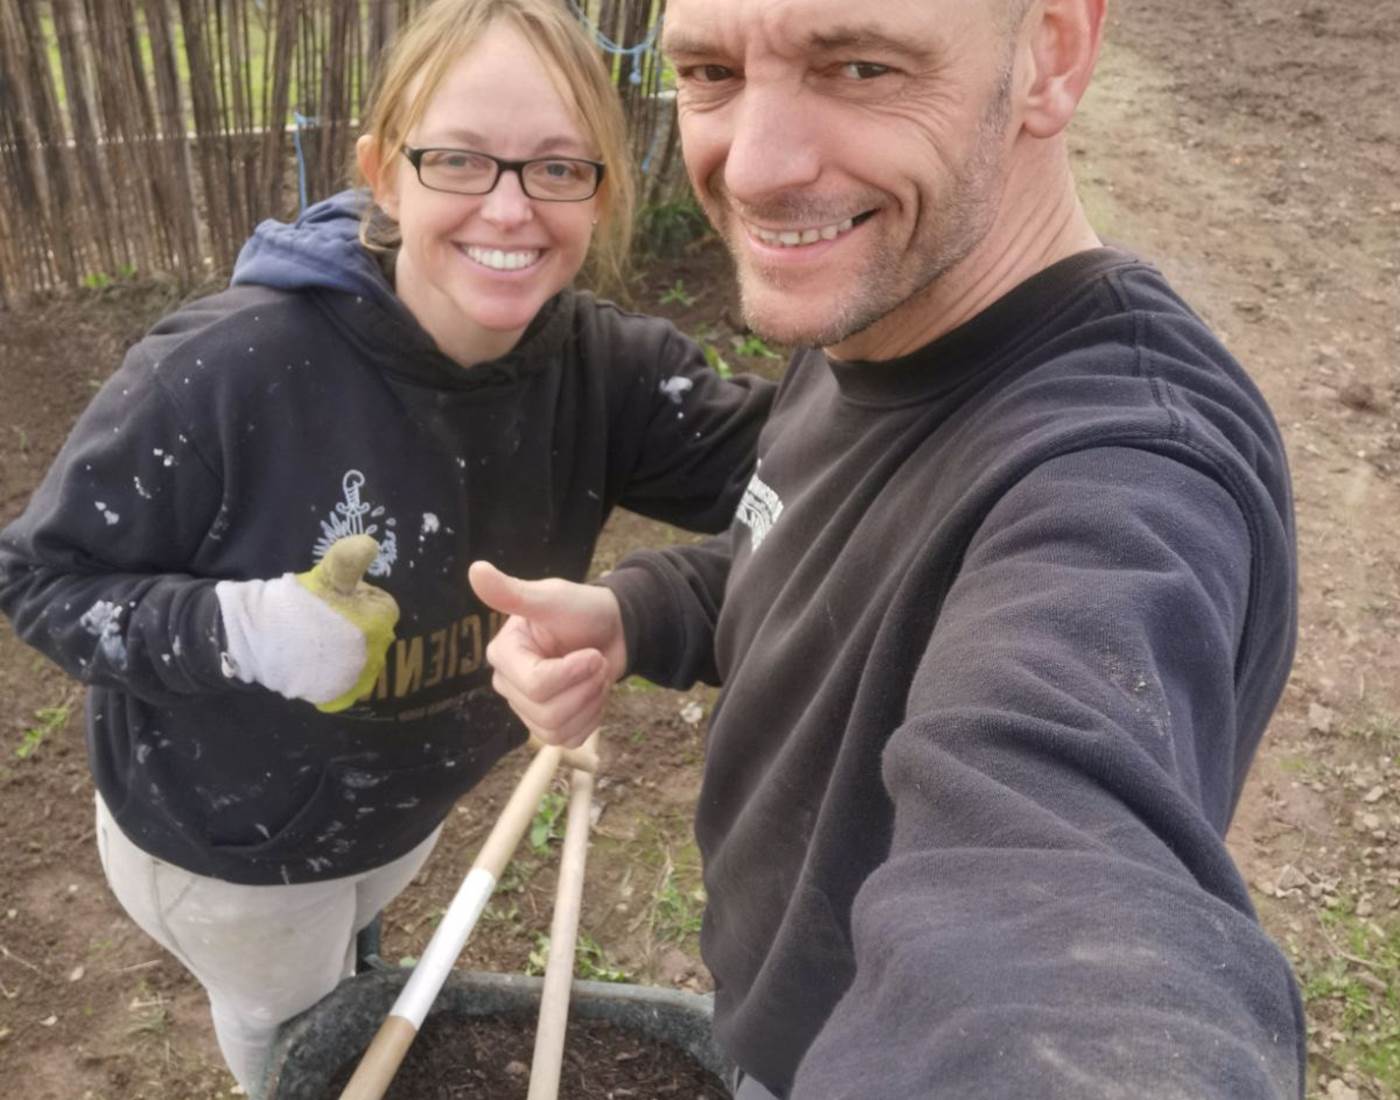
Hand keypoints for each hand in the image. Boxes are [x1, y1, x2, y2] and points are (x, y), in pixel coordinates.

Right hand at [215, 535, 398, 711]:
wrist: (256, 640)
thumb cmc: (294, 605)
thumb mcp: (324, 576)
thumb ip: (349, 561)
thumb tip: (371, 543)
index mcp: (376, 624)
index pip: (383, 606)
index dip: (358, 599)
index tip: (335, 600)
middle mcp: (372, 655)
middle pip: (376, 632)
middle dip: (357, 624)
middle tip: (324, 620)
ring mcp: (356, 679)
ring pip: (365, 656)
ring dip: (350, 649)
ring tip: (319, 640)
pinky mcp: (339, 696)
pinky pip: (350, 682)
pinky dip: (339, 672)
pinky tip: (320, 662)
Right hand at [468, 561, 625, 748]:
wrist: (612, 629)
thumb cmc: (582, 609)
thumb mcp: (551, 598)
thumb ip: (514, 592)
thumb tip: (475, 569)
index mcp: (504, 654)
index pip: (535, 685)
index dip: (571, 673)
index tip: (593, 653)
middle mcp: (509, 683)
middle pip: (547, 712)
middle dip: (585, 687)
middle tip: (597, 661)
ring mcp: (526, 708)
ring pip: (557, 730)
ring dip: (591, 703)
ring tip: (596, 676)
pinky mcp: (548, 725)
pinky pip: (569, 739)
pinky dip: (591, 719)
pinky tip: (593, 693)